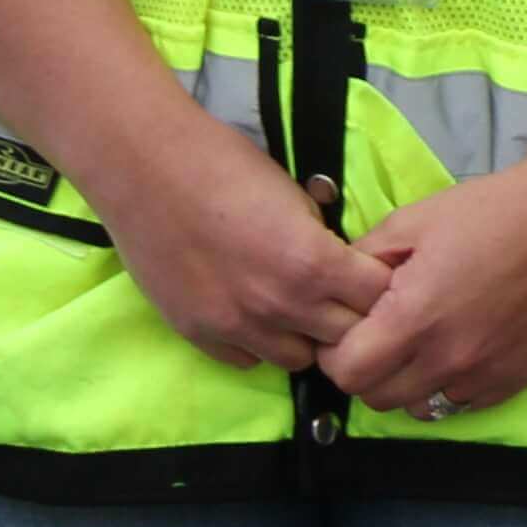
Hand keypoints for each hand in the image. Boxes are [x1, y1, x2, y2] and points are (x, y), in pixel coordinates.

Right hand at [99, 109, 389, 370]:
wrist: (146, 169)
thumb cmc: (226, 166)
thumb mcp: (297, 196)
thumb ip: (323, 241)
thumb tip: (342, 264)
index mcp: (314, 263)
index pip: (378, 299)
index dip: (380, 286)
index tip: (373, 276)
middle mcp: (280, 306)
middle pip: (347, 338)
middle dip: (353, 318)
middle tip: (342, 298)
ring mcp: (237, 326)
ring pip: (299, 359)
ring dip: (307, 337)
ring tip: (298, 309)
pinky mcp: (199, 334)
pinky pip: (249, 360)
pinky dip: (261, 343)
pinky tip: (254, 314)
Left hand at [324, 156, 526, 417]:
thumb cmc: (493, 211)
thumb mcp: (414, 221)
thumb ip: (364, 258)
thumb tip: (339, 287)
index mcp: (414, 319)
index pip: (346, 372)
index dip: (337, 352)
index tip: (350, 329)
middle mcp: (448, 360)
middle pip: (377, 398)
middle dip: (369, 369)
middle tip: (384, 334)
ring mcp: (486, 375)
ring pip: (421, 407)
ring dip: (410, 383)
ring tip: (425, 343)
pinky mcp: (517, 379)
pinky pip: (465, 402)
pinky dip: (453, 383)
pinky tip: (465, 345)